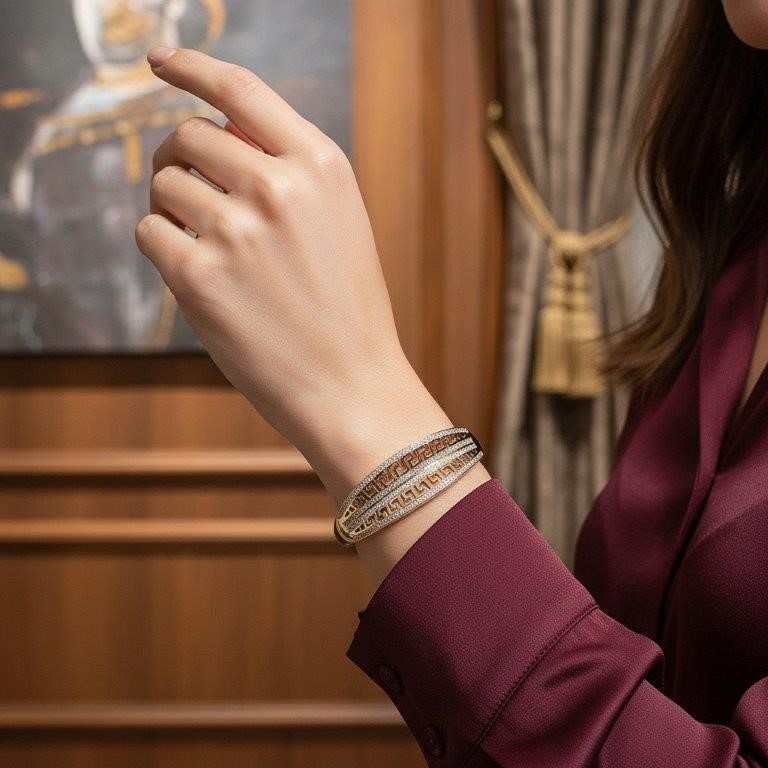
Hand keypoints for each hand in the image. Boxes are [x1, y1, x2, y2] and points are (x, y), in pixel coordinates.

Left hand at [135, 47, 456, 506]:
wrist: (353, 387)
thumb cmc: (347, 311)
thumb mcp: (340, 223)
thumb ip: (289, 173)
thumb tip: (219, 134)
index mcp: (321, 166)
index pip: (242, 89)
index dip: (193, 66)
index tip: (161, 59)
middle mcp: (278, 187)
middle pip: (190, 136)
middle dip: (179, 157)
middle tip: (188, 189)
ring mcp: (236, 231)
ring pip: (164, 184)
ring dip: (172, 207)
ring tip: (205, 245)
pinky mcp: (199, 278)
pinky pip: (150, 232)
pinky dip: (163, 247)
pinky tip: (197, 274)